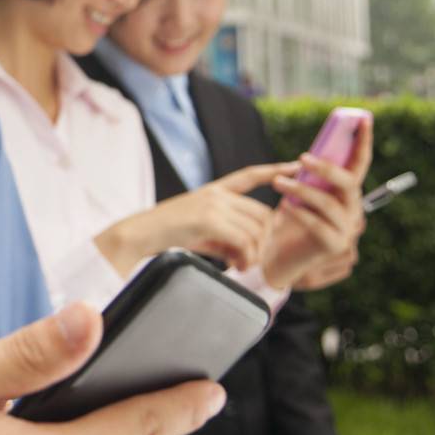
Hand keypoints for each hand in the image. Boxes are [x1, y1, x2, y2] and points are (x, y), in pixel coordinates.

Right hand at [97, 162, 299, 275]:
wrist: (139, 235)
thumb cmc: (168, 236)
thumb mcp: (202, 232)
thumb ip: (228, 237)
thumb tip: (250, 254)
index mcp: (213, 190)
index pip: (249, 175)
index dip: (274, 169)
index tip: (296, 166)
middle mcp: (216, 193)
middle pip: (262, 214)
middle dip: (264, 240)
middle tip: (250, 261)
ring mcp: (213, 204)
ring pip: (256, 230)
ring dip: (254, 254)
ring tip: (241, 267)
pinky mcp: (209, 220)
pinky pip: (244, 241)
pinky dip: (245, 259)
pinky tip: (234, 268)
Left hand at [263, 120, 372, 289]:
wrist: (277, 255)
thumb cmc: (288, 218)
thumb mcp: (300, 191)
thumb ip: (310, 175)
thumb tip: (307, 157)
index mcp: (347, 193)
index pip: (360, 164)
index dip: (363, 141)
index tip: (363, 118)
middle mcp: (353, 210)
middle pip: (349, 184)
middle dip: (327, 169)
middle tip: (303, 158)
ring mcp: (347, 230)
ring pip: (329, 203)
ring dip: (302, 190)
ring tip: (277, 183)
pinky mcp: (334, 245)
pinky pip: (318, 224)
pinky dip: (300, 213)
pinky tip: (285, 207)